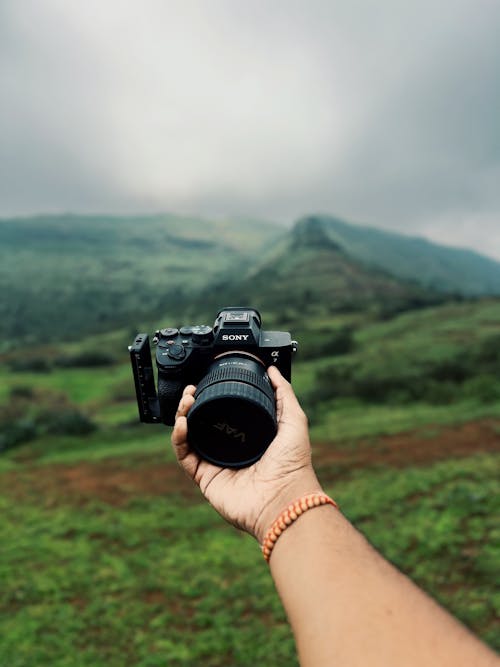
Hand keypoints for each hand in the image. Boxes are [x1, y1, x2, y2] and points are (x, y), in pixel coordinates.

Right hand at [171, 365, 322, 542]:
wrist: (284, 499)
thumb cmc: (294, 465)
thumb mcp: (294, 420)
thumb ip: (284, 393)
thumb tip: (272, 370)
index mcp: (248, 436)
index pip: (223, 412)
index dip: (212, 397)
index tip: (207, 382)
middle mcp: (230, 449)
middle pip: (202, 422)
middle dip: (192, 404)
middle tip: (191, 391)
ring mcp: (216, 464)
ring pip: (189, 436)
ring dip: (182, 416)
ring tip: (186, 402)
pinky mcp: (205, 478)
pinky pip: (184, 456)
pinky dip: (178, 439)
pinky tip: (183, 423)